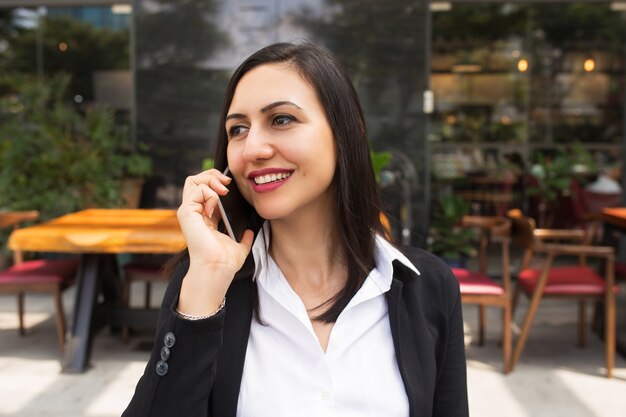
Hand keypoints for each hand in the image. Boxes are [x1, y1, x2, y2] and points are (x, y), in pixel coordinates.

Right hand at [177, 169, 253, 314]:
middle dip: (212, 175)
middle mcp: (194, 213)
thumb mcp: (239, 245)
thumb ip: (244, 238)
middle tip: (227, 183)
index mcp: (204, 218)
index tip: (231, 187)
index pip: (205, 190)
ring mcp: (188, 212)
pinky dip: (210, 192)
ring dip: (210, 180)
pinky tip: (217, 204)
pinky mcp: (187, 213)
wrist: (218, 268)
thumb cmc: (225, 262)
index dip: (217, 182)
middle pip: (195, 180)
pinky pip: (197, 190)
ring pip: (192, 180)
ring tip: (223, 190)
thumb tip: (250, 232)